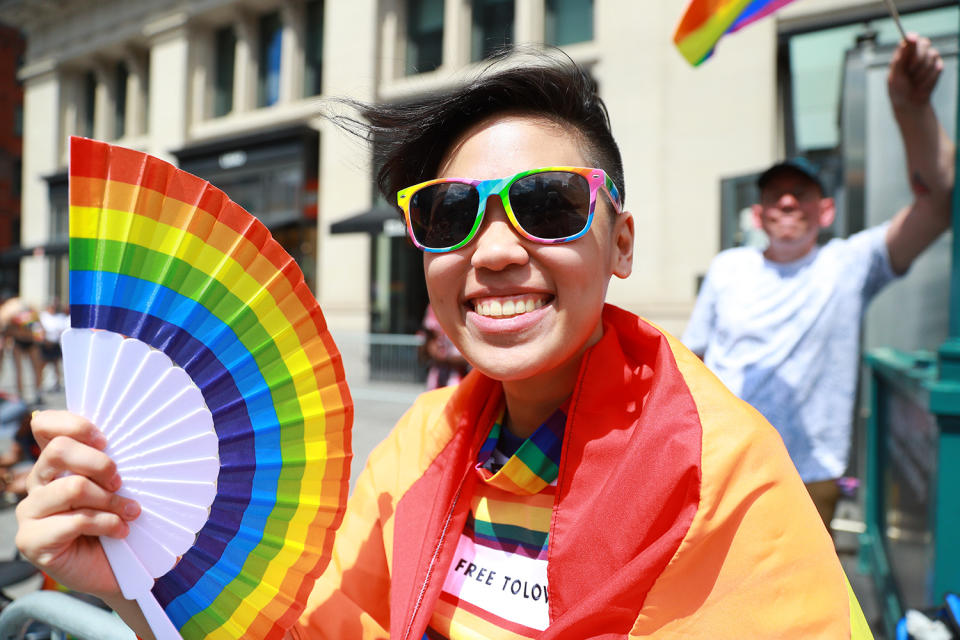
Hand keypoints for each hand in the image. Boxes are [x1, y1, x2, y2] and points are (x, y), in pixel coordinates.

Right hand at [15, 411, 139, 599]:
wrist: (120, 570)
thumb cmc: (123, 520)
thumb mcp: (125, 486)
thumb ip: (121, 463)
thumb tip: (154, 436)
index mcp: (56, 463)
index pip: (45, 425)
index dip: (73, 424)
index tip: (106, 440)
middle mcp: (38, 482)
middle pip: (58, 450)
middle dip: (99, 463)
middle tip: (121, 481)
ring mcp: (30, 511)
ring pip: (72, 487)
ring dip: (110, 500)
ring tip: (130, 512)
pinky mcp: (31, 540)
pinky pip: (75, 520)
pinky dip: (106, 524)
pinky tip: (121, 532)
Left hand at [888, 34, 942, 111]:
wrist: (910, 104)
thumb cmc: (898, 89)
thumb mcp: (895, 75)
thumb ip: (900, 58)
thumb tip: (905, 41)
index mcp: (904, 53)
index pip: (910, 39)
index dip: (912, 38)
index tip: (912, 39)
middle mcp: (917, 52)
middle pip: (924, 43)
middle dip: (917, 59)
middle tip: (909, 72)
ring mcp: (929, 59)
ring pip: (932, 55)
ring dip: (921, 72)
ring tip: (913, 81)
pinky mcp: (938, 67)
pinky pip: (937, 67)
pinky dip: (928, 78)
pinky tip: (921, 84)